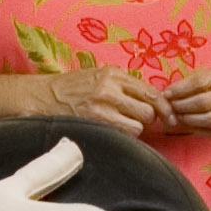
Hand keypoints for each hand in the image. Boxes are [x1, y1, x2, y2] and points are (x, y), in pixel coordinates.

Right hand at [34, 65, 165, 136]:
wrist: (40, 97)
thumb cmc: (70, 89)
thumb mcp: (98, 76)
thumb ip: (123, 85)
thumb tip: (153, 101)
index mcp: (114, 74)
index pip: (152, 92)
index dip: (165, 108)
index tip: (170, 118)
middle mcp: (110, 88)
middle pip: (149, 111)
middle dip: (146, 120)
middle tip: (134, 121)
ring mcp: (102, 106)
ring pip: (138, 126)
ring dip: (133, 130)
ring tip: (118, 126)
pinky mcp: (94, 122)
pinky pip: (123, 135)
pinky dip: (122, 137)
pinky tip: (110, 132)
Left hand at [162, 63, 210, 136]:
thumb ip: (201, 78)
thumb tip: (172, 90)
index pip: (200, 81)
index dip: (180, 90)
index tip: (167, 94)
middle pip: (204, 102)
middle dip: (182, 107)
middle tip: (170, 108)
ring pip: (210, 119)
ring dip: (189, 120)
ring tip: (178, 117)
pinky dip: (199, 131)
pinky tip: (189, 126)